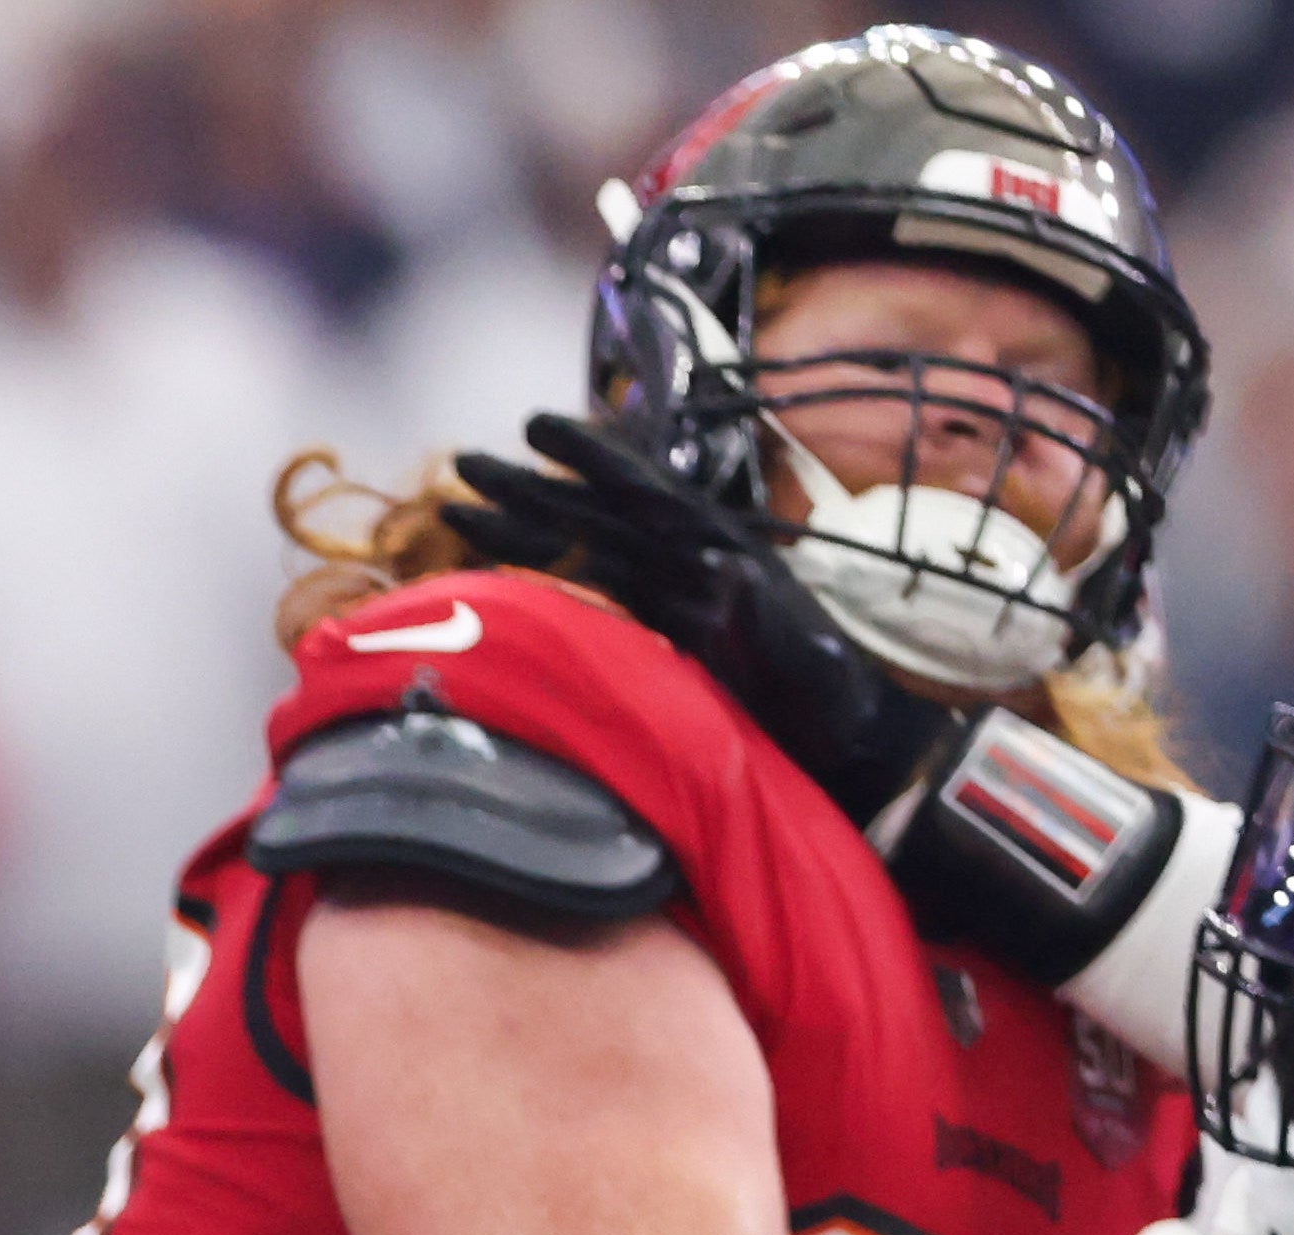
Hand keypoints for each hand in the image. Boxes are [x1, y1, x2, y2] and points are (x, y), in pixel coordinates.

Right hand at [457, 413, 959, 824]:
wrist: (839, 745)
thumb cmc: (833, 709)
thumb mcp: (817, 667)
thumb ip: (775, 623)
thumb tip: (726, 569)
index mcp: (722, 555)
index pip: (647, 497)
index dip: (594, 462)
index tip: (539, 429)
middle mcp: (685, 564)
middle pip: (597, 514)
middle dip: (531, 488)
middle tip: (463, 462)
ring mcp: (663, 596)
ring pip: (580, 550)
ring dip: (518, 530)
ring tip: (454, 511)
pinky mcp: (648, 634)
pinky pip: (583, 597)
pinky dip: (537, 582)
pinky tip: (491, 576)